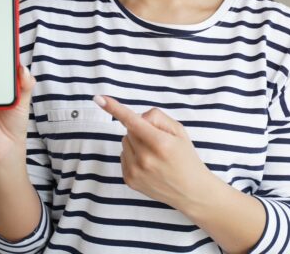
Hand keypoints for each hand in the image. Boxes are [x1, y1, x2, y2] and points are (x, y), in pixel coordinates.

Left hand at [94, 95, 214, 211]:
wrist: (190, 191)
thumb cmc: (185, 157)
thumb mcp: (179, 131)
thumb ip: (157, 118)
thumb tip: (137, 117)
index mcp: (160, 143)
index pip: (133, 121)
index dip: (115, 108)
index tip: (99, 99)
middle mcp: (145, 158)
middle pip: (130, 130)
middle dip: (141, 130)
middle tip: (158, 142)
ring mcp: (135, 171)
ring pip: (125, 142)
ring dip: (136, 143)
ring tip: (154, 155)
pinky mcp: (129, 180)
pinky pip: (123, 155)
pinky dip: (133, 155)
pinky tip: (148, 164)